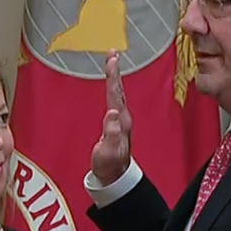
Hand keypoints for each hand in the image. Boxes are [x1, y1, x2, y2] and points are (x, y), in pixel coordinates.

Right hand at [90, 50, 132, 185]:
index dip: (113, 76)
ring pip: (118, 93)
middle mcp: (123, 118)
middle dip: (115, 70)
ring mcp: (121, 120)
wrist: (114, 177)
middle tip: (112, 53)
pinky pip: (115, 99)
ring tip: (112, 62)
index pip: (115, 93)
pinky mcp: (117, 123)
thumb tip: (112, 113)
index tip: (112, 58)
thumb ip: (111, 134)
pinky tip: (111, 85)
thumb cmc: (108, 166)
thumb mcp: (108, 152)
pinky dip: (113, 88)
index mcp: (120, 121)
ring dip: (115, 77)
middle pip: (118, 89)